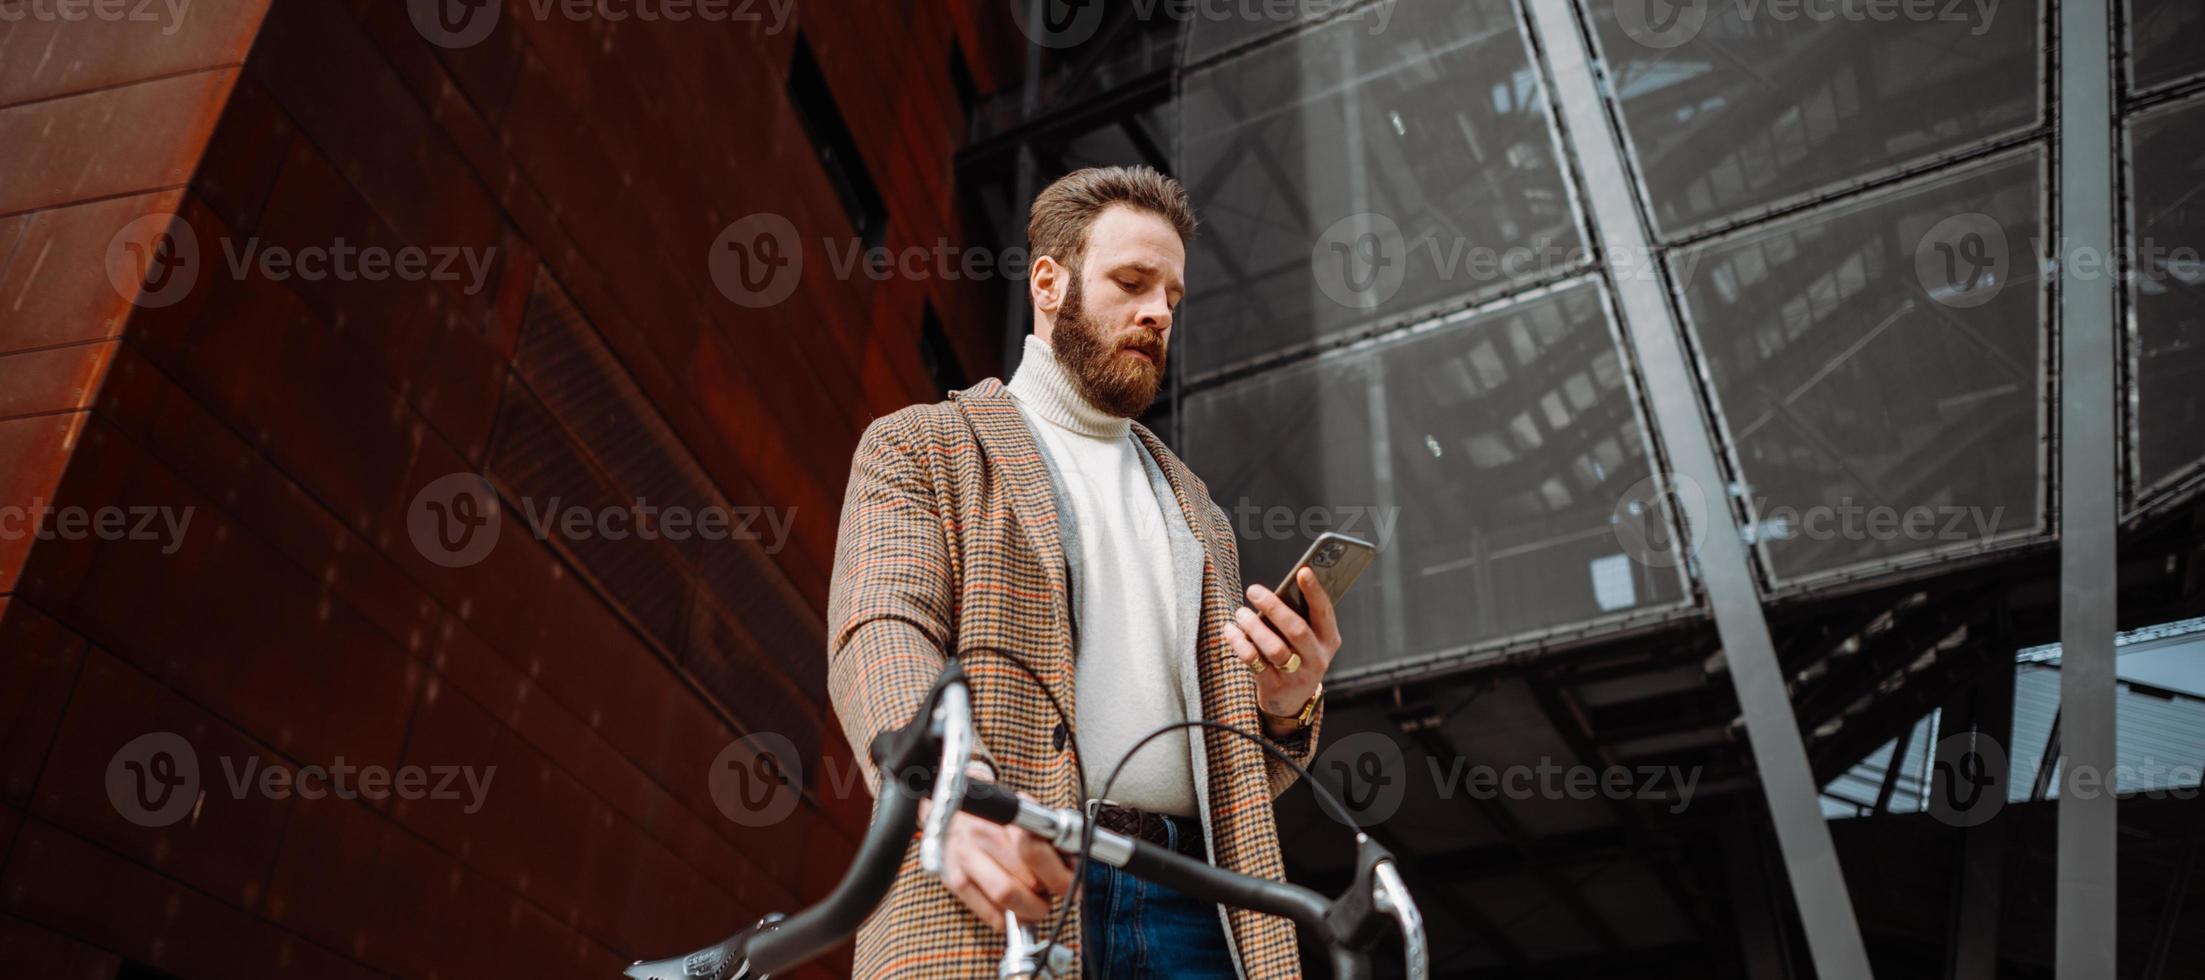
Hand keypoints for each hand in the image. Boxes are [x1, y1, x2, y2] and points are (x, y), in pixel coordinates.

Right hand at [916, 766, 1074, 930]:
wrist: (949, 809)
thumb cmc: (994, 815)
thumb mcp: (1023, 810)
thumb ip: (1047, 833)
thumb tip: (1074, 862)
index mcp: (1006, 818)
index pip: (1038, 851)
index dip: (1060, 875)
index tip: (1071, 886)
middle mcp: (984, 836)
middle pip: (1026, 881)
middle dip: (1046, 895)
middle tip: (1050, 894)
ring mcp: (966, 858)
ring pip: (1006, 897)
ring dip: (1029, 909)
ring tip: (1034, 904)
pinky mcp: (954, 879)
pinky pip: (988, 912)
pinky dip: (1007, 920)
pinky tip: (1014, 911)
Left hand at [1224, 567, 1340, 736]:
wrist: (1292, 700)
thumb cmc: (1297, 655)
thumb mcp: (1308, 639)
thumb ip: (1299, 617)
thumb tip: (1279, 590)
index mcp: (1328, 640)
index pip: (1324, 612)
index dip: (1314, 592)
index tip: (1303, 571)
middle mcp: (1316, 658)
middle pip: (1296, 630)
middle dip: (1274, 607)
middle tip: (1254, 590)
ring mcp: (1296, 675)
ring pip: (1274, 648)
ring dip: (1254, 626)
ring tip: (1241, 612)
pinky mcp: (1274, 686)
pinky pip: (1254, 661)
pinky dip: (1240, 643)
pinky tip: (1231, 630)